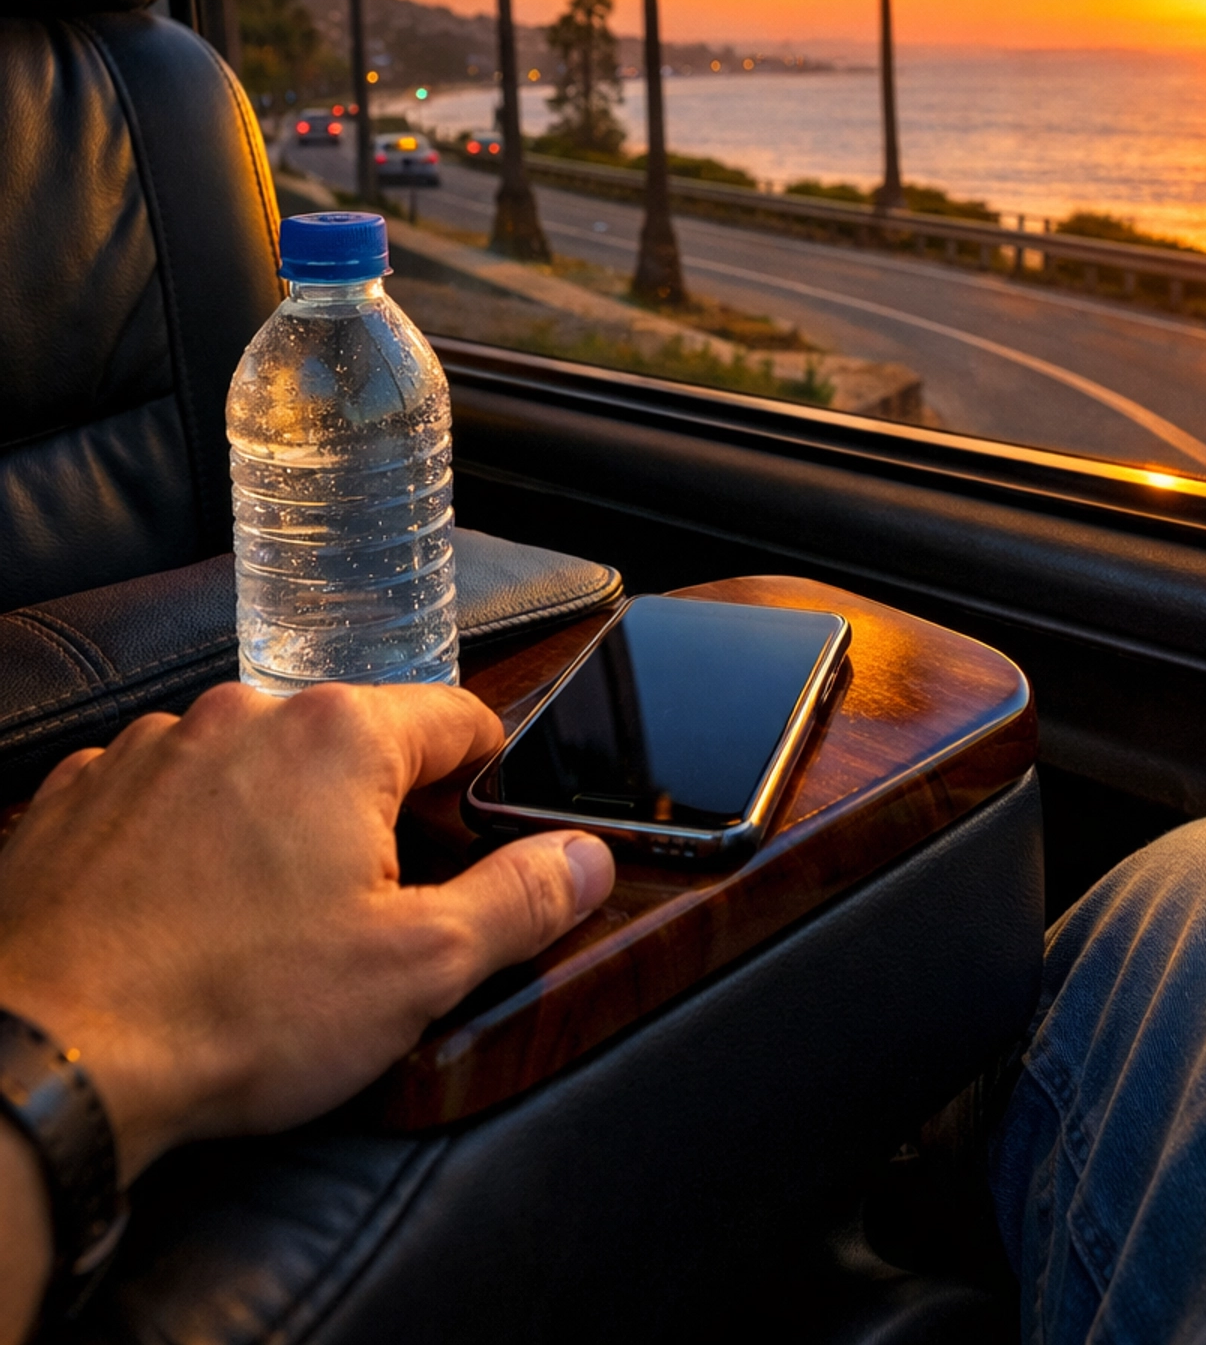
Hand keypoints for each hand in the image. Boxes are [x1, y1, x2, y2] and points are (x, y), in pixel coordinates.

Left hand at [0, 683, 613, 1183]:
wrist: (44, 1056)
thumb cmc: (233, 1013)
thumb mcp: (417, 971)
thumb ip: (520, 901)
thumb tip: (586, 858)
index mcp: (342, 737)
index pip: (458, 719)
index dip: (482, 786)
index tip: (473, 845)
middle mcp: (245, 714)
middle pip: (351, 745)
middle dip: (372, 819)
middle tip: (363, 921)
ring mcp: (152, 749)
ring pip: (253, 771)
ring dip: (273, 829)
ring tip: (260, 936)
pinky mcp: (78, 796)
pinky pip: (164, 802)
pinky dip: (185, 850)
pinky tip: (180, 929)